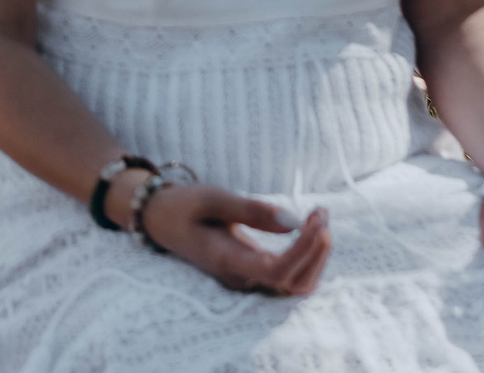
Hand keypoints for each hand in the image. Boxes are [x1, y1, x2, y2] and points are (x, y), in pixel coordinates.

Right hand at [137, 182, 330, 296]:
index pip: (278, 271)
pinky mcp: (255, 273)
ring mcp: (249, 279)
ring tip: (319, 218)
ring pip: (298, 284)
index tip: (315, 218)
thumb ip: (252, 210)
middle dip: (317, 250)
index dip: (304, 249)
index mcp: (227, 261)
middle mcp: (241, 278)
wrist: (162, 220)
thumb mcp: (213, 199)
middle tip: (321, 212)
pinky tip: (310, 230)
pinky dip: (308, 255)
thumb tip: (293, 222)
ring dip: (316, 255)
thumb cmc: (184, 206)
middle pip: (295, 283)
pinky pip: (291, 275)